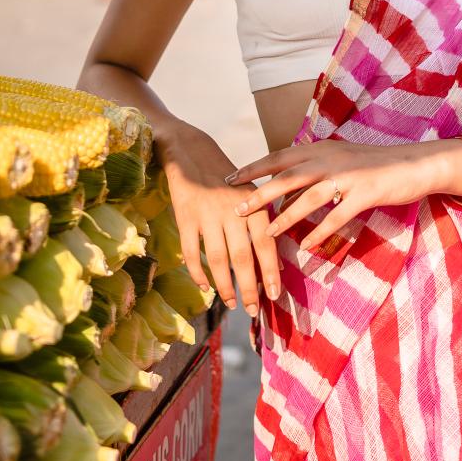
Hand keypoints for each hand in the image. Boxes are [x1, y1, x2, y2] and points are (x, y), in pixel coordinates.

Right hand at [155, 119, 280, 314]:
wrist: (190, 151)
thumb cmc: (227, 178)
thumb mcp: (250, 195)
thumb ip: (262, 225)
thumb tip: (277, 264)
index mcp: (253, 204)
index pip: (265, 244)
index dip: (270, 272)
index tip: (274, 296)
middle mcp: (231, 210)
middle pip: (242, 256)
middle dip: (249, 287)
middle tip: (253, 310)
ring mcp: (206, 214)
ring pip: (218, 258)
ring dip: (225, 285)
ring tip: (232, 303)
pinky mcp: (184, 217)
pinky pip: (191, 251)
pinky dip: (198, 272)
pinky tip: (205, 286)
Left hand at [227, 140, 453, 251]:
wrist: (414, 163)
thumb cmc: (374, 165)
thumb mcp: (339, 160)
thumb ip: (311, 171)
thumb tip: (282, 190)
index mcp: (320, 149)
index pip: (279, 157)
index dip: (253, 168)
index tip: (229, 179)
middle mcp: (330, 158)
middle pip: (287, 176)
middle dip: (260, 193)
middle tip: (236, 209)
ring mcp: (348, 175)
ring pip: (309, 196)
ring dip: (287, 216)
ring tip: (268, 233)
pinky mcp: (365, 192)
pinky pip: (338, 215)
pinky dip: (322, 231)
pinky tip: (308, 247)